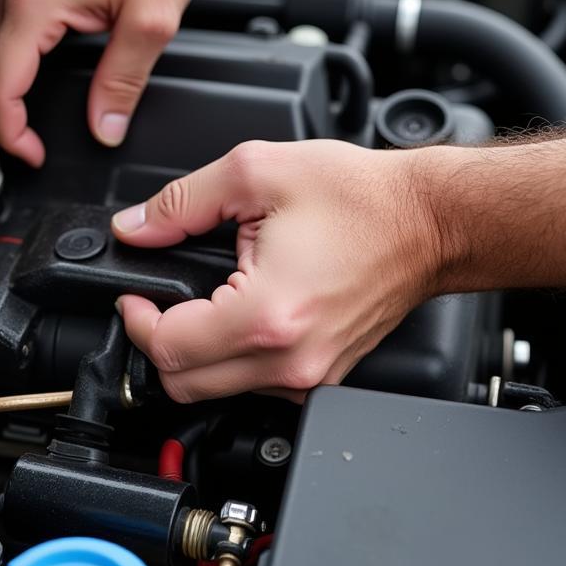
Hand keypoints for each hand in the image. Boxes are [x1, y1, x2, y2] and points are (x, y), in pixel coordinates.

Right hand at [0, 0, 203, 166]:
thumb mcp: (152, 19)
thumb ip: (123, 82)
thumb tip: (105, 126)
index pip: (0, 84)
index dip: (11, 131)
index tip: (32, 152)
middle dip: (1, 113)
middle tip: (32, 140)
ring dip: (3, 81)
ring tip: (31, 111)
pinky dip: (9, 51)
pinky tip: (35, 64)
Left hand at [112, 139, 441, 401]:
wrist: (431, 221)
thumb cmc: (363, 199)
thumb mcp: (257, 173)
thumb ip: (182, 203)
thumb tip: (135, 228)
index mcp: (267, 315)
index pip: (167, 349)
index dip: (135, 320)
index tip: (134, 295)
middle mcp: (290, 361)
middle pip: (183, 385)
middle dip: (158, 342)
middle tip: (160, 302)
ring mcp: (309, 378)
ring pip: (215, 392)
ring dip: (194, 355)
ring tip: (206, 303)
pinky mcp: (321, 379)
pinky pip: (253, 386)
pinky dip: (230, 361)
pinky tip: (239, 317)